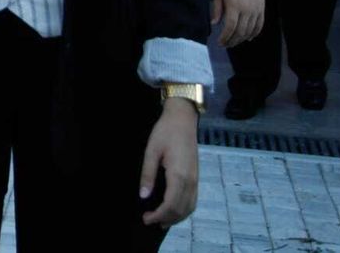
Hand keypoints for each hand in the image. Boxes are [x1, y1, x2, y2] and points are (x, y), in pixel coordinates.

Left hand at [140, 99, 198, 227]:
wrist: (183, 119)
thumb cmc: (165, 132)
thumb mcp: (151, 150)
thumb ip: (148, 174)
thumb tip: (143, 196)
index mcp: (179, 175)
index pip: (170, 204)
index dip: (158, 215)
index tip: (146, 218)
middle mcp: (190, 180)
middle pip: (181, 209)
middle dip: (165, 219)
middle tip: (148, 220)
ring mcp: (196, 179)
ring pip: (189, 207)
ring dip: (176, 218)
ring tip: (161, 221)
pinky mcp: (196, 177)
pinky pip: (193, 200)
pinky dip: (184, 210)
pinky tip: (174, 211)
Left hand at [212, 0, 265, 47]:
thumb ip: (217, 9)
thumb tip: (214, 23)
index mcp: (234, 5)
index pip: (230, 26)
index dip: (225, 37)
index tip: (220, 42)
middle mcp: (246, 10)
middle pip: (240, 31)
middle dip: (232, 41)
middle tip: (226, 45)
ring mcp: (256, 11)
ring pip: (250, 31)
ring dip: (241, 39)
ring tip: (234, 42)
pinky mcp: (262, 10)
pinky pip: (259, 26)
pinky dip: (254, 34)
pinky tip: (248, 38)